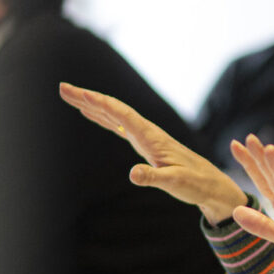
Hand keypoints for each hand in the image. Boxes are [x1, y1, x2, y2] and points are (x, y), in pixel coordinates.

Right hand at [59, 82, 246, 222]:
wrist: (211, 185)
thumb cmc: (195, 184)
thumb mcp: (174, 183)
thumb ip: (153, 177)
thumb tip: (132, 174)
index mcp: (151, 137)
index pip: (122, 114)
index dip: (100, 103)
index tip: (80, 93)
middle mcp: (146, 132)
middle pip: (113, 109)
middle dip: (87, 98)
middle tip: (62, 88)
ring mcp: (144, 137)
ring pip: (113, 115)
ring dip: (91, 105)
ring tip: (69, 96)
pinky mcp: (144, 145)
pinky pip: (118, 125)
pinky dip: (102, 117)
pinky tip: (90, 113)